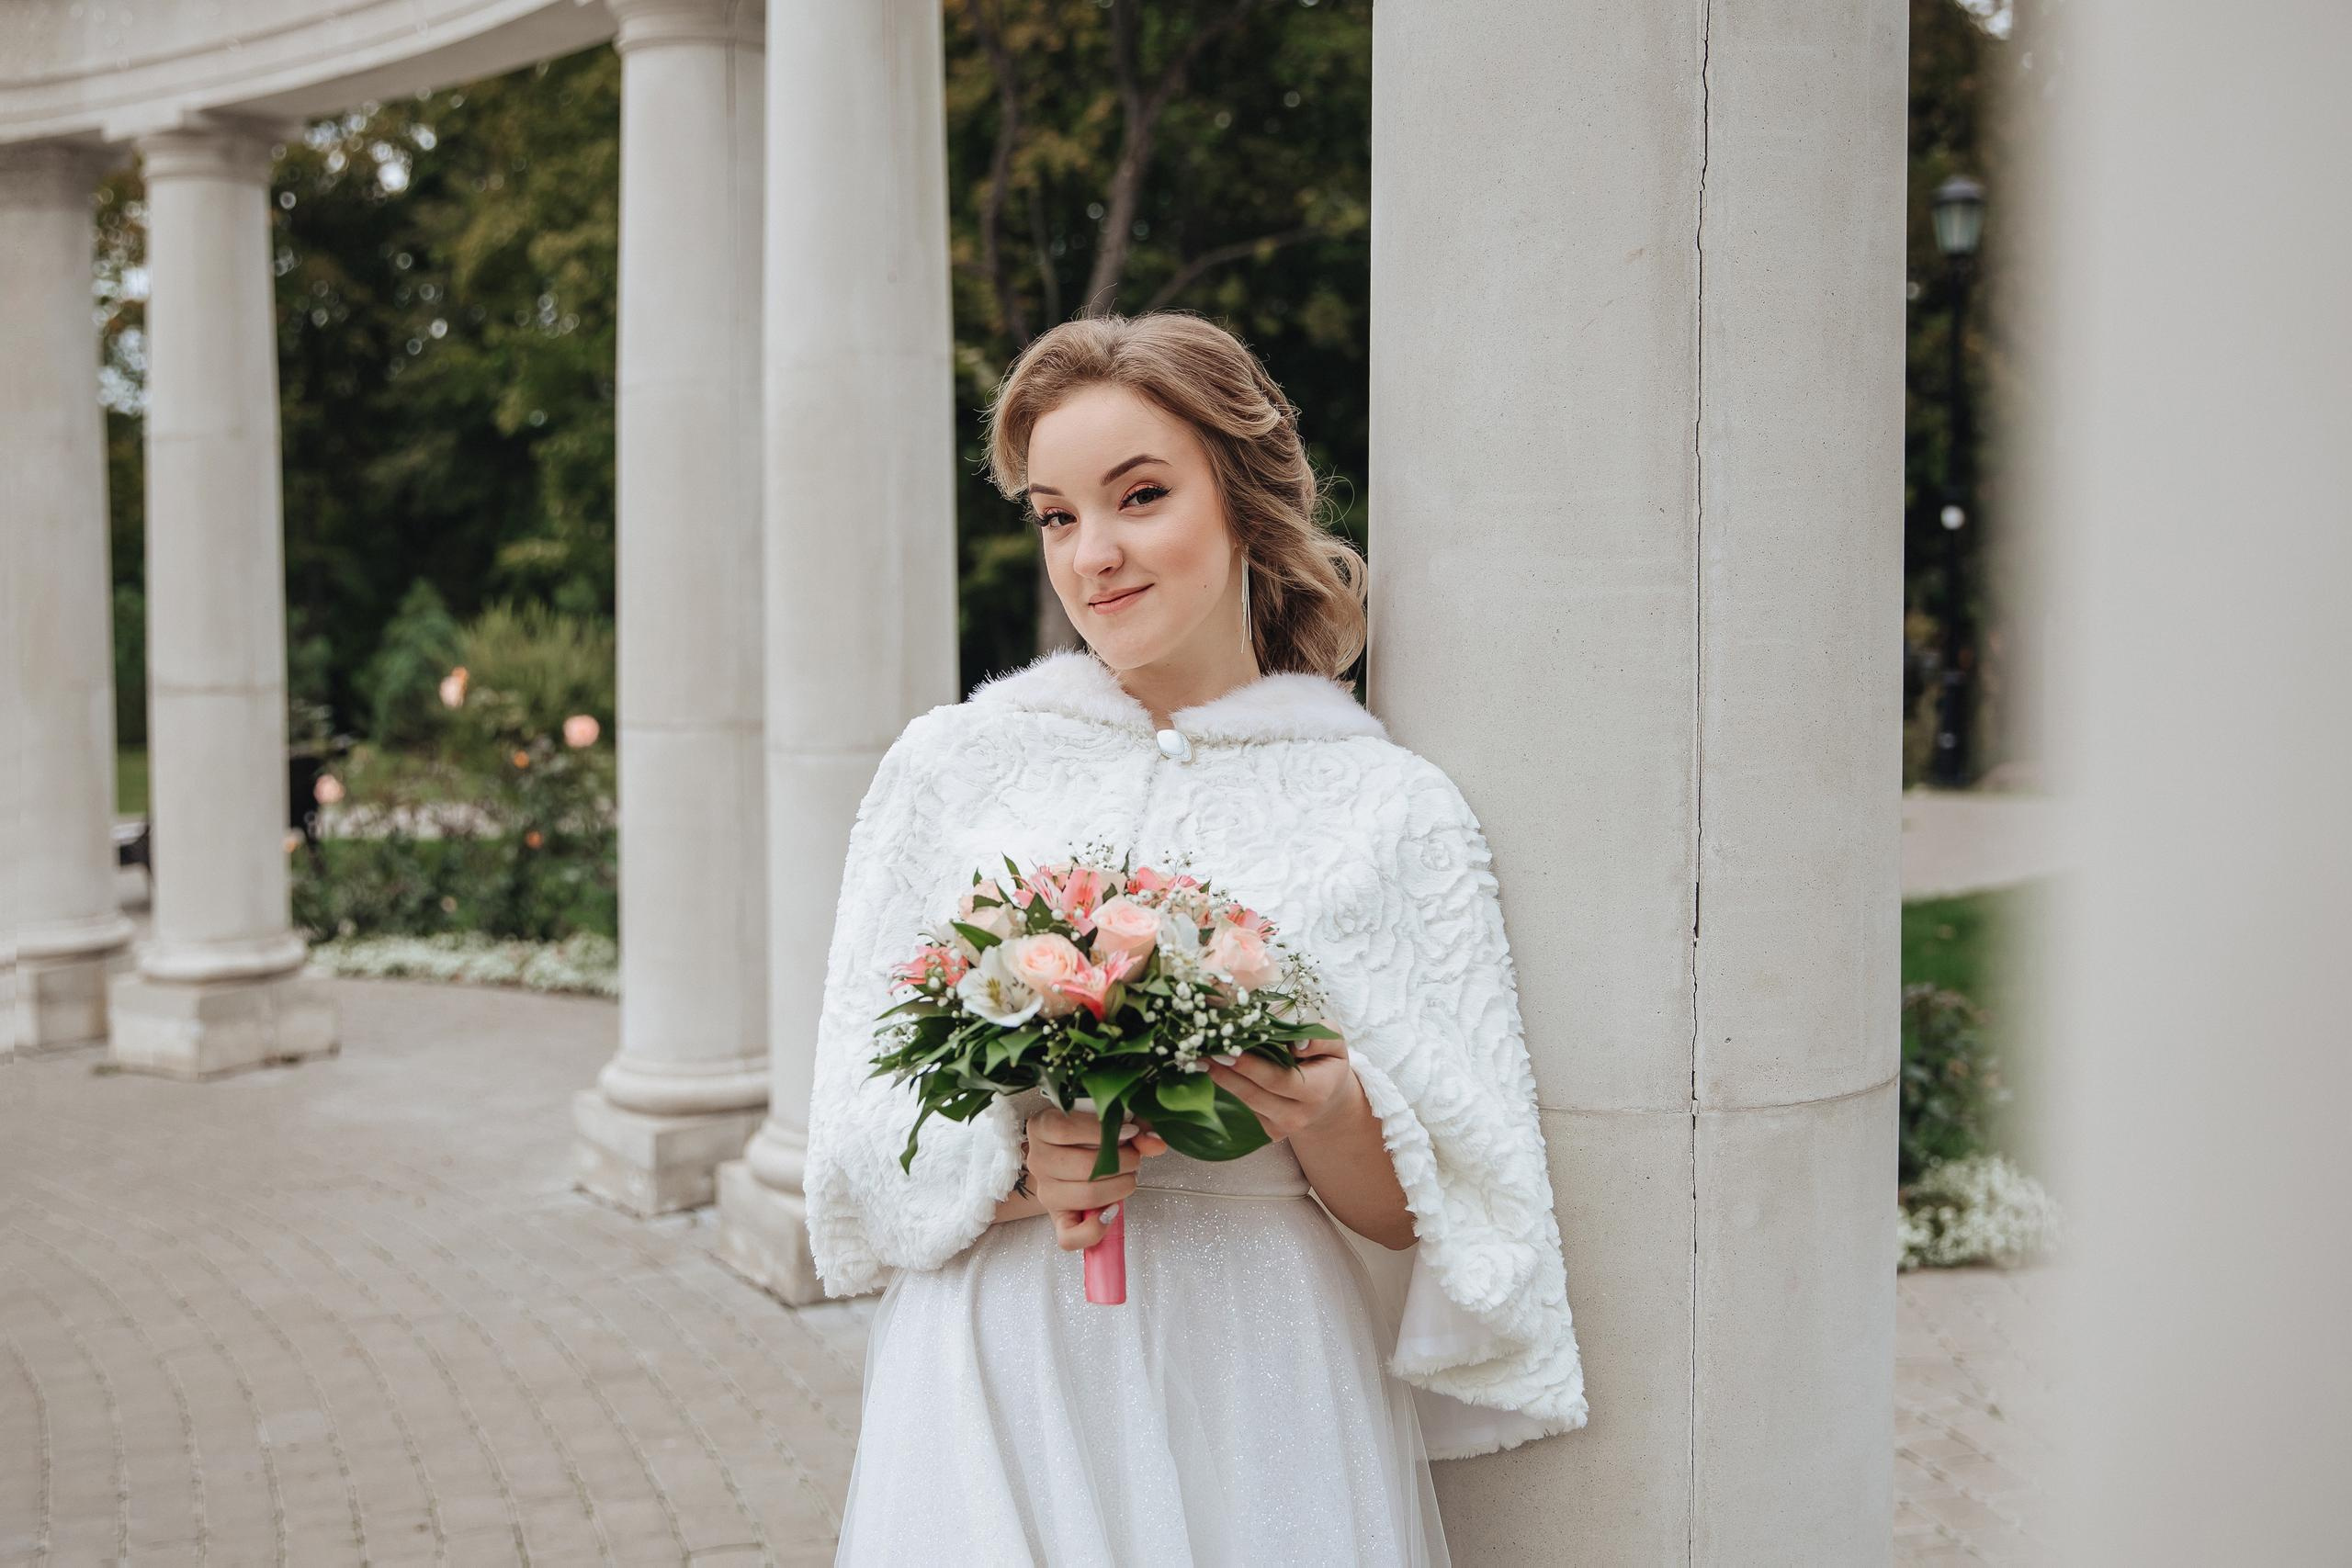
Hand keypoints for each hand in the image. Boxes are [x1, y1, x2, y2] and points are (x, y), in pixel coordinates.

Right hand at [1024, 1104, 1168, 1251]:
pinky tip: (1111, 1211)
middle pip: (1083, 1166)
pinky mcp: (1057, 1218)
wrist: (1071, 1158)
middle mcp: (1038, 1160)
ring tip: (1128, 1178)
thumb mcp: (1112, 1120)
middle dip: (1122, 1162)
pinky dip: (1095, 1229)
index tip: (1129, 1133)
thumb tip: (1155, 1142)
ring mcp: (1046, 1192)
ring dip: (1119, 1188)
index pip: (1065, 1129)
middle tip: (1134, 1159)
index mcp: (1042, 1127)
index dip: (1102, 1133)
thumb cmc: (1092, 1135)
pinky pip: (1069, 1237)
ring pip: (1086, 1196)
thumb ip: (1135, 1125)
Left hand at [1201, 1023, 1358, 1146]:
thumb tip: (1296, 1042)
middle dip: (1226, 1073)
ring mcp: (1282, 1127)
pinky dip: (1228, 1088)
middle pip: (1255, 1094)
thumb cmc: (1327, 1063)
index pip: (1279, 1078)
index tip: (1226, 1049)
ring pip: (1245, 1102)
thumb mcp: (1335, 1044)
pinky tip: (1212, 1070)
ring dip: (1221, 1080)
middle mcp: (1299, 1115)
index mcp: (1318, 1091)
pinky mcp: (1268, 1132)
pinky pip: (1244, 1108)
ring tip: (1200, 1058)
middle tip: (1202, 1052)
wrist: (1329, 1100)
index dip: (1251, 1066)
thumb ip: (1321, 1036)